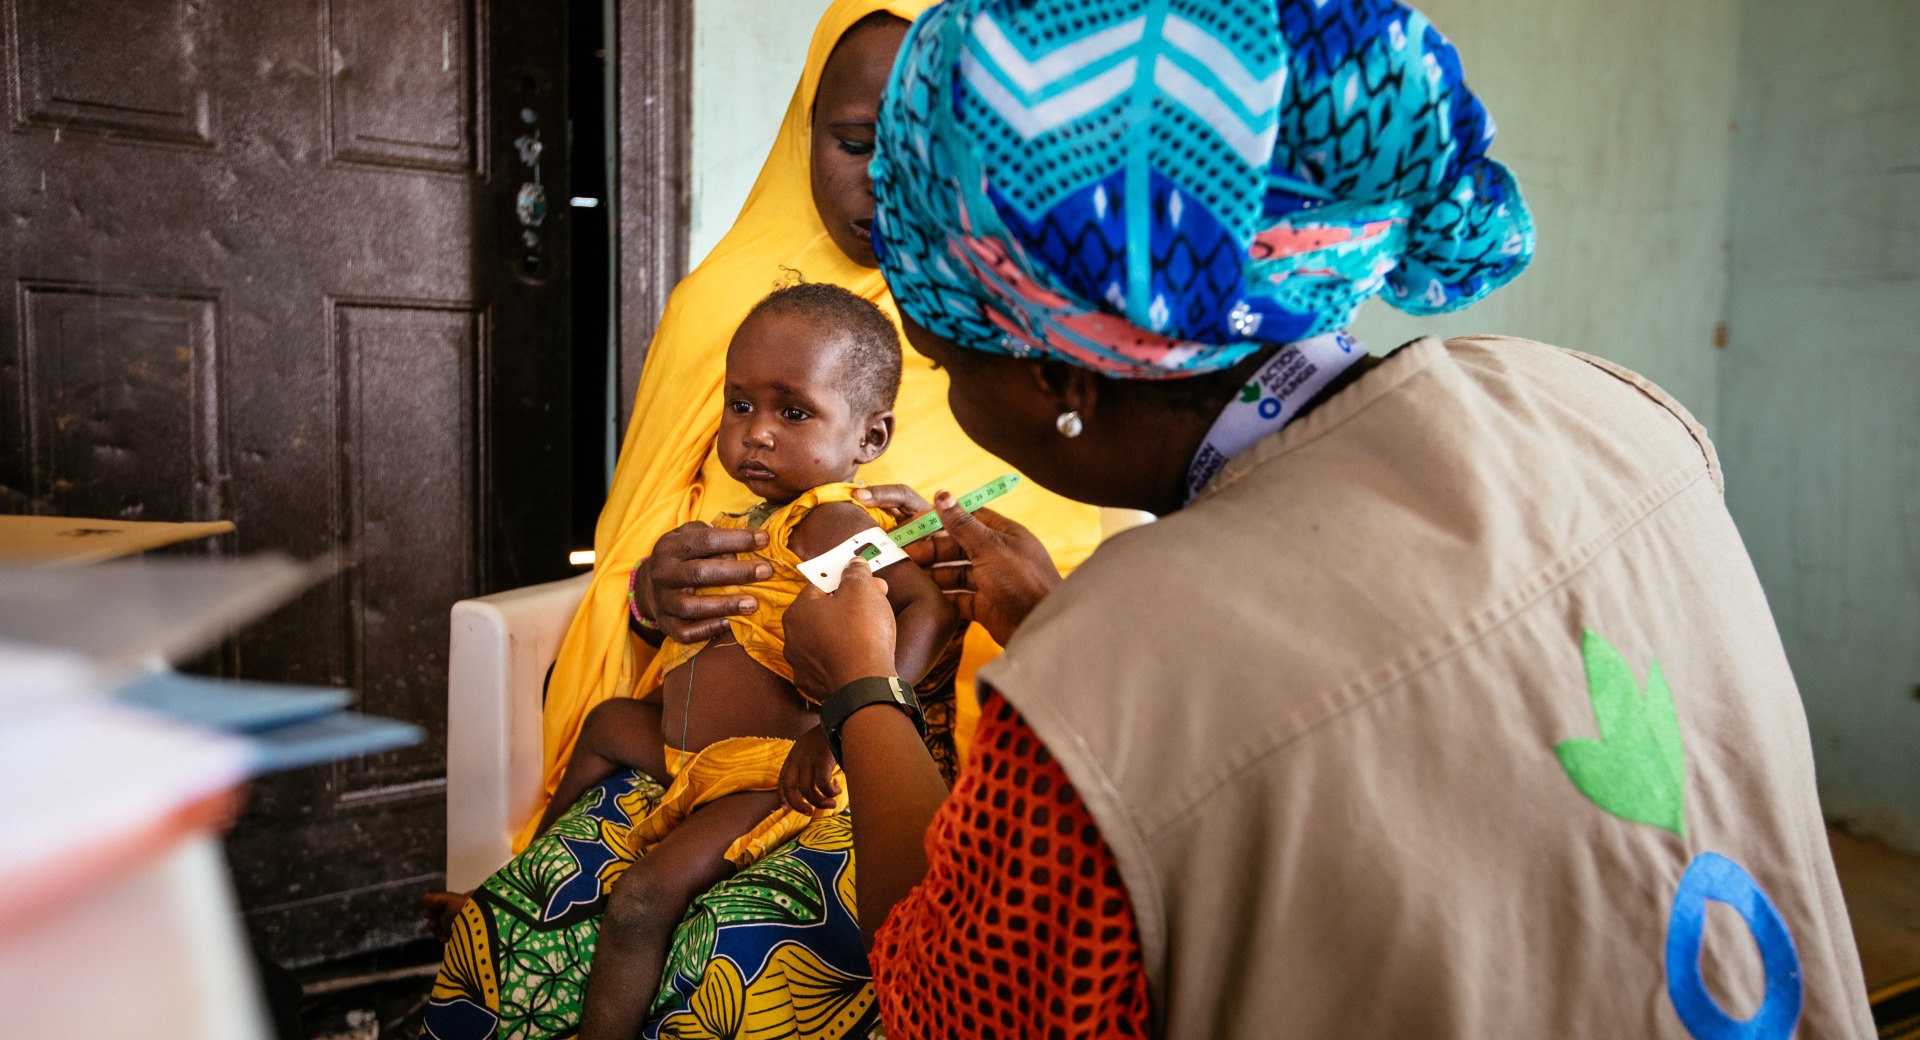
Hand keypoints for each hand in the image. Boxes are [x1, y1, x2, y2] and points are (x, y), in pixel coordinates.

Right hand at [644, 522, 772, 642]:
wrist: (648, 585)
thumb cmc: (683, 556)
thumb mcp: (690, 536)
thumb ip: (715, 536)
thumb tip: (751, 540)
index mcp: (670, 547)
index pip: (706, 540)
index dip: (737, 539)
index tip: (764, 540)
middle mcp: (663, 573)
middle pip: (700, 573)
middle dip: (737, 572)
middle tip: (766, 572)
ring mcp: (662, 601)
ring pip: (692, 606)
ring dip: (725, 605)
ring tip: (753, 604)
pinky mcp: (666, 624)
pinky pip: (686, 632)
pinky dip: (708, 629)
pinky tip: (730, 623)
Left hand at [778, 726, 841, 813]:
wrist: (839, 718)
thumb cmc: (828, 736)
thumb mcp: (811, 748)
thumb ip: (808, 764)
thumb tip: (813, 786)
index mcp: (793, 756)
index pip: (782, 780)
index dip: (782, 796)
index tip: (786, 808)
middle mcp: (797, 758)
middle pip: (790, 788)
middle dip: (797, 805)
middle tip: (809, 813)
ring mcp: (809, 759)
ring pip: (808, 790)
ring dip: (819, 802)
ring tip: (831, 804)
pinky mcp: (822, 760)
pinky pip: (822, 784)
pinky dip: (829, 792)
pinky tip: (837, 792)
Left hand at [783, 559, 897, 701]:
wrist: (865, 686)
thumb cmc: (861, 633)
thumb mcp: (862, 589)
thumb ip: (856, 572)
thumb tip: (854, 564)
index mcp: (797, 612)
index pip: (820, 587)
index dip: (847, 582)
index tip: (867, 583)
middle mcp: (792, 639)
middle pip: (823, 613)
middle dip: (849, 606)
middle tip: (876, 604)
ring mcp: (802, 666)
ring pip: (826, 640)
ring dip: (846, 633)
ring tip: (872, 633)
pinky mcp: (815, 686)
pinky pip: (831, 663)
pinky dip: (844, 657)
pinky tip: (862, 656)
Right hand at [856, 485, 1058, 645]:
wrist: (1040, 627)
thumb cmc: (1022, 581)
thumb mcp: (989, 547)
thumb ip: (962, 524)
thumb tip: (942, 494)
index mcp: (1004, 534)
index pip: (969, 519)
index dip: (942, 519)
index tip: (915, 524)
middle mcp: (998, 556)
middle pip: (959, 547)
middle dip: (933, 550)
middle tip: (906, 554)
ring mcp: (992, 582)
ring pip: (957, 573)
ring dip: (934, 573)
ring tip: (910, 575)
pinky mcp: (986, 606)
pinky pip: (960, 598)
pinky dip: (944, 596)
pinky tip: (925, 594)